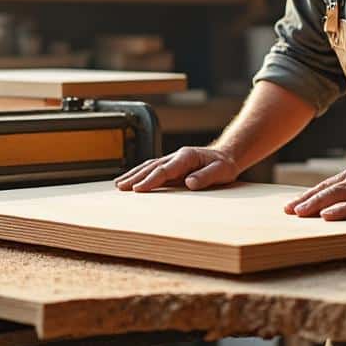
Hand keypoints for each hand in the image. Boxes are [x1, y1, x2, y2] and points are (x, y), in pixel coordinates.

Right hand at [113, 146, 239, 191]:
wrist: (226, 156)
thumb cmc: (224, 165)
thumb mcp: (222, 172)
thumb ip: (206, 177)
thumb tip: (189, 183)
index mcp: (186, 157)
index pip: (164, 170)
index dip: (150, 180)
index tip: (138, 189)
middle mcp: (176, 156)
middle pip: (152, 167)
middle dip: (135, 177)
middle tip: (121, 187)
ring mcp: (172, 160)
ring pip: (149, 166)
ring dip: (133, 175)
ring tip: (119, 185)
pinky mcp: (171, 166)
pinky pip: (152, 169)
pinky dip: (139, 174)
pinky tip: (130, 180)